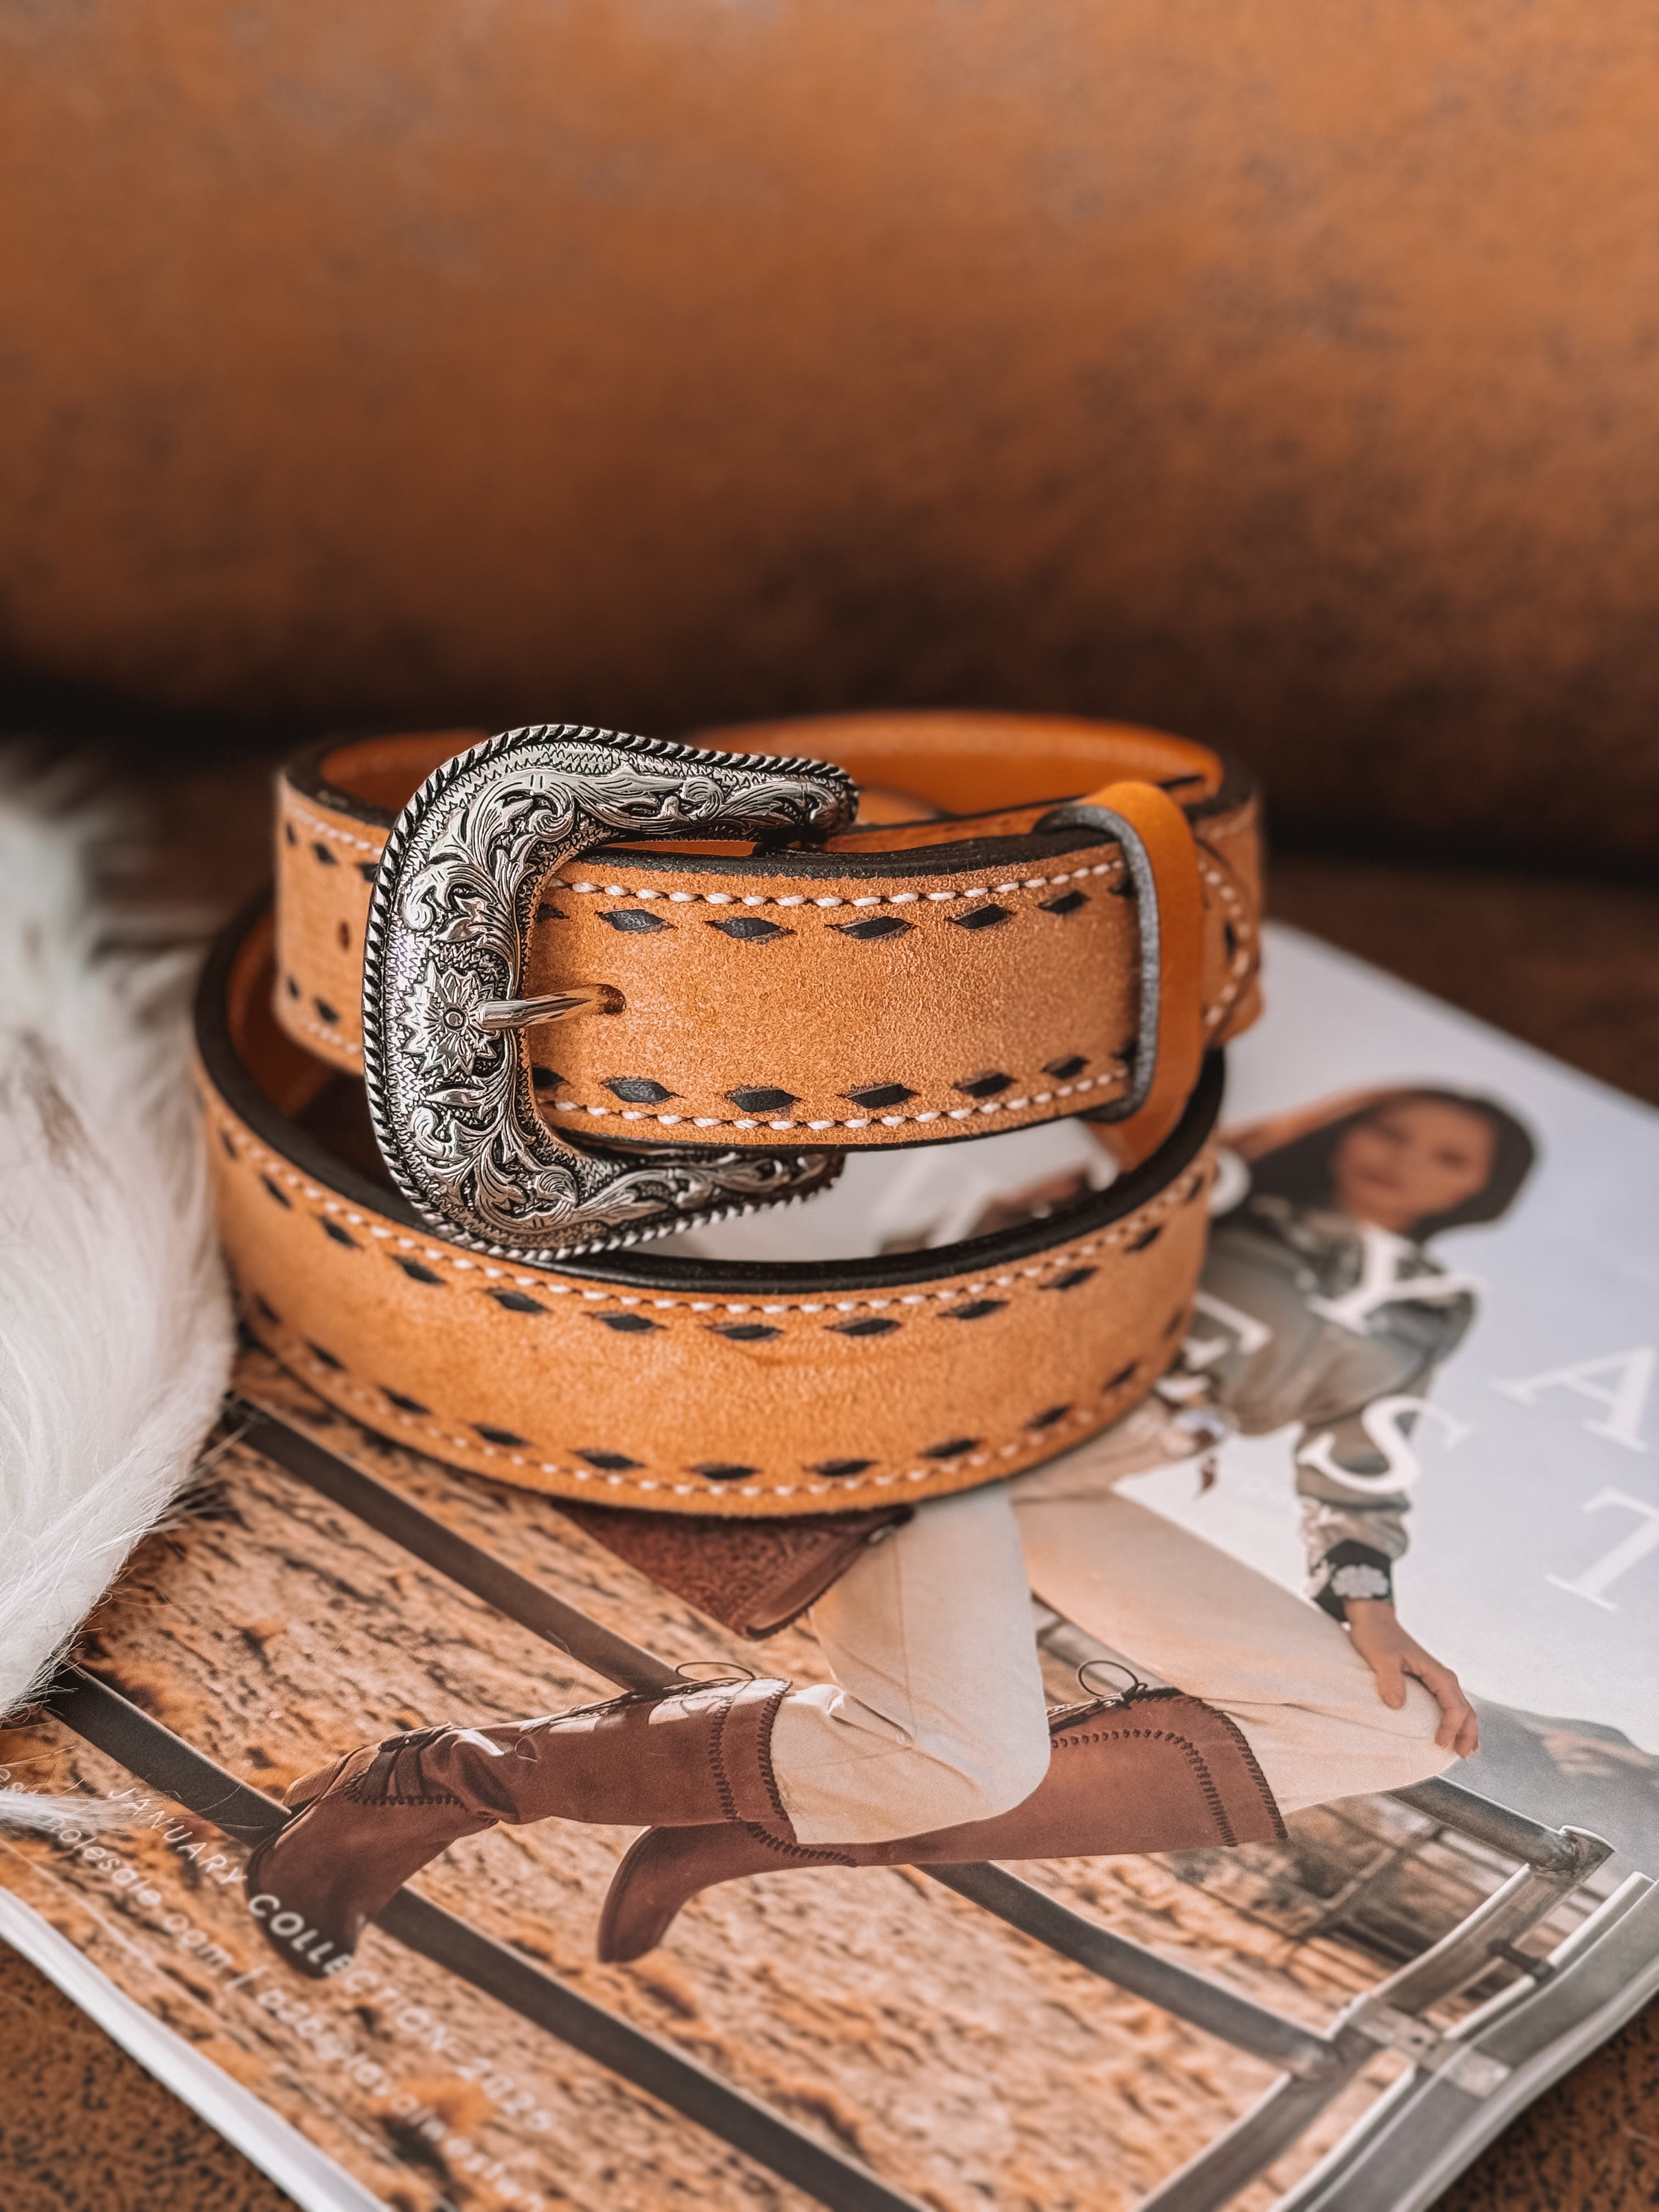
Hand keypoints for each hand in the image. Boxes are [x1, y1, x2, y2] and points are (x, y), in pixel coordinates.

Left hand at [1343, 1598, 1478, 1757]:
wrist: (1373, 1619)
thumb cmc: (1376, 1637)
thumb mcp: (1380, 1657)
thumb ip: (1389, 1679)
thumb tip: (1396, 1705)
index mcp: (1437, 1672)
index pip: (1455, 1705)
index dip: (1451, 1727)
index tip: (1439, 1743)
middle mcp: (1443, 1677)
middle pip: (1466, 1710)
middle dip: (1468, 1734)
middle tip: (1462, 1756)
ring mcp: (1437, 1679)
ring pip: (1461, 1708)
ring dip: (1464, 1729)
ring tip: (1463, 1751)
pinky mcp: (1429, 1682)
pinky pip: (1448, 1705)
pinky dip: (1455, 1721)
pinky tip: (1451, 1734)